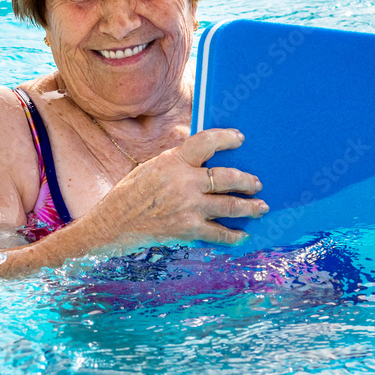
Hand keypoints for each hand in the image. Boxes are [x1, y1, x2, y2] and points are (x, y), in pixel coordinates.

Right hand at [98, 128, 267, 245]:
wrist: (113, 224)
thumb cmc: (131, 193)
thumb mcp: (152, 167)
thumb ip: (178, 162)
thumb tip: (203, 155)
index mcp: (173, 162)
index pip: (206, 142)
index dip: (226, 138)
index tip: (239, 138)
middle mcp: (184, 183)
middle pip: (227, 177)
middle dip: (247, 181)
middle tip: (257, 183)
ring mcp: (188, 208)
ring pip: (230, 206)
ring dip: (250, 207)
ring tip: (261, 207)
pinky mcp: (188, 230)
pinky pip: (219, 233)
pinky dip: (234, 236)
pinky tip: (243, 235)